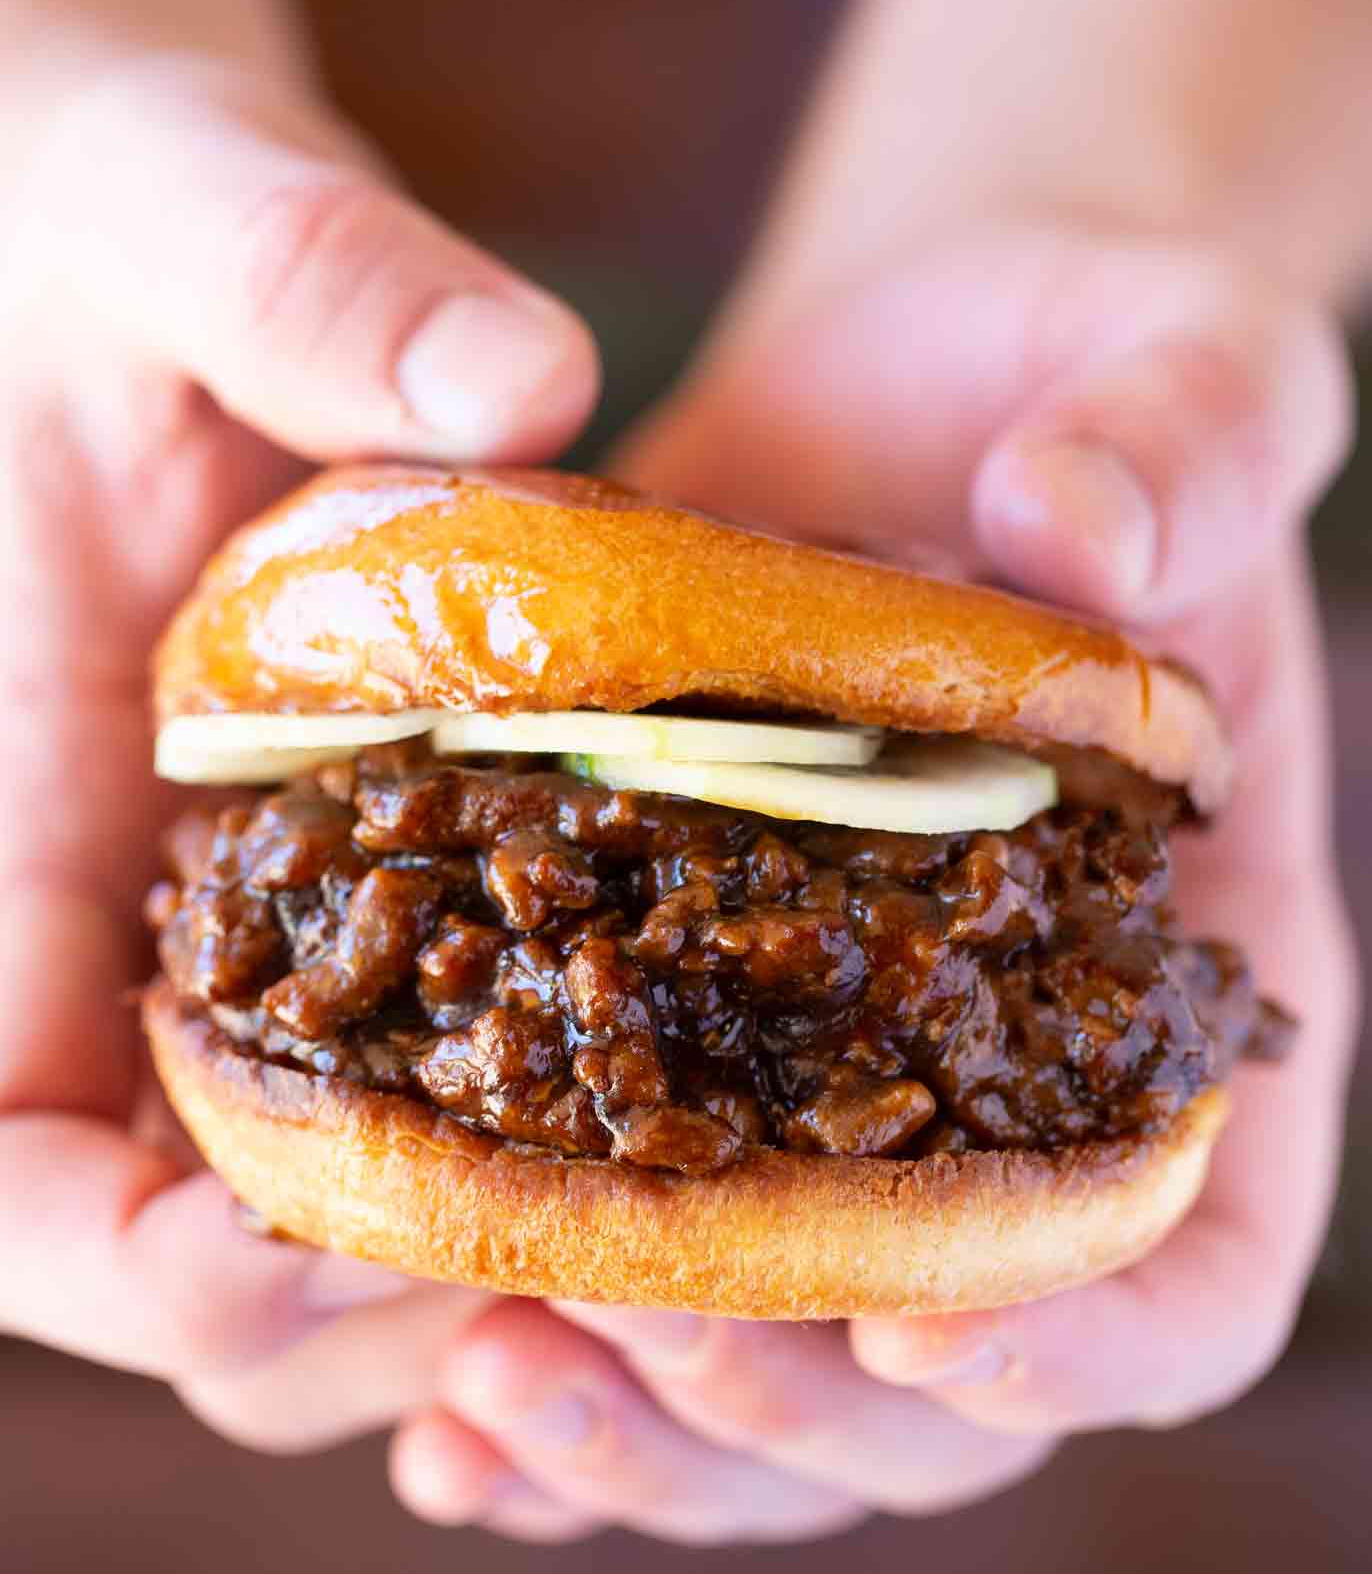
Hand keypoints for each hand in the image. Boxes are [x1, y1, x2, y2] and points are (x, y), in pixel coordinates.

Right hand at [0, 53, 595, 1452]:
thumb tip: (526, 383)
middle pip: (183, 1267)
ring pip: (319, 1218)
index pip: (1, 1168)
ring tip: (671, 1213)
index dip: (130, 1264)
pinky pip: (428, 1084)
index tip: (321, 1244)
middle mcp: (115, 921)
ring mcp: (243, 927)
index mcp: (7, 829)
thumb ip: (306, 280)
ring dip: (474, 1258)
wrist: (157, 223)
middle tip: (592, 1256)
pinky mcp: (353, 883)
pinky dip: (535, 1147)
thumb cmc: (110, 216)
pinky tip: (687, 1093)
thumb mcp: (178, 206)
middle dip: (356, 1307)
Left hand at [392, 229, 1357, 1539]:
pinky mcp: (689, 1013)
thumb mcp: (1181, 363)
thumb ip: (1186, 445)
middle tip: (635, 1342)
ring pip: (776, 1354)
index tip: (926, 1324)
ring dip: (643, 1422)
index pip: (1197, 1245)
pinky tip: (428, 1378)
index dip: (1095, 1328)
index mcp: (1182, 975)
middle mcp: (1011, 1064)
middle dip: (802, 1410)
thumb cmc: (1085, 368)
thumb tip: (1087, 529)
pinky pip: (639, 1238)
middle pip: (957, 1366)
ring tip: (482, 1397)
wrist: (912, 375)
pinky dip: (545, 1339)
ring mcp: (839, 1062)